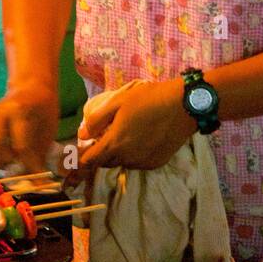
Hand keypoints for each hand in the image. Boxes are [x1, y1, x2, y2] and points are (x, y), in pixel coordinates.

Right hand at [0, 80, 58, 175]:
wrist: (32, 88)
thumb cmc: (43, 112)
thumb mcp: (48, 131)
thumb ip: (40, 157)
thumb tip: (38, 186)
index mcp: (20, 111)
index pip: (21, 146)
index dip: (30, 165)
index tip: (38, 174)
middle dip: (5, 162)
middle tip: (17, 164)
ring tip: (7, 160)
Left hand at [76, 79, 196, 173]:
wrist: (183, 106)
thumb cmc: (148, 99)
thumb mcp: (118, 101)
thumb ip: (97, 119)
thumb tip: (83, 134)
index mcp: (115, 143)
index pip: (89, 160)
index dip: (80, 159)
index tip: (79, 156)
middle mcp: (127, 158)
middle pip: (105, 162)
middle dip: (100, 153)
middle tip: (105, 135)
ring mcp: (143, 162)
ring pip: (122, 162)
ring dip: (117, 153)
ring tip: (125, 133)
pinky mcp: (156, 163)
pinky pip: (137, 162)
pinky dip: (134, 154)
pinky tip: (141, 137)